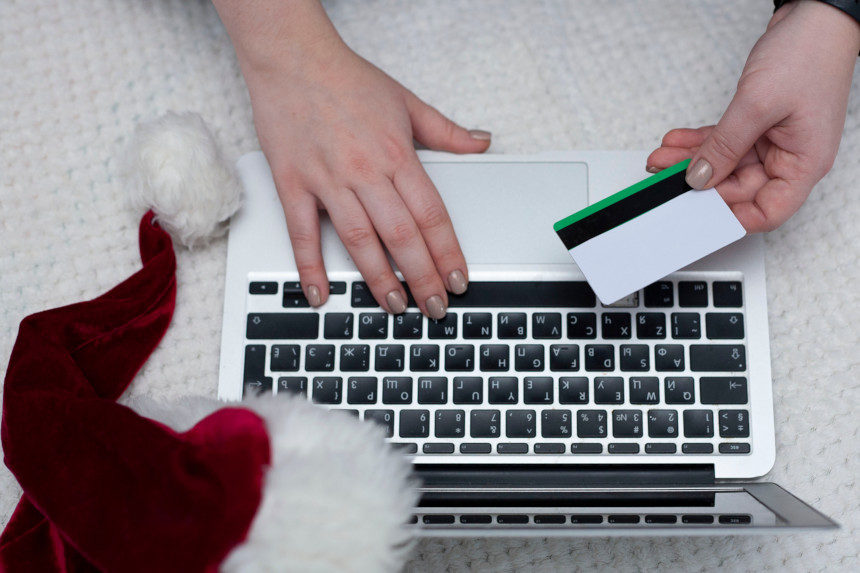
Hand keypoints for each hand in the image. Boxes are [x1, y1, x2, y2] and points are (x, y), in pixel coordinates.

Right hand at [214, 0, 490, 317]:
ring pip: (359, 240)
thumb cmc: (347, 79)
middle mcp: (365, 171)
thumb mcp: (407, 101)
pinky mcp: (293, 183)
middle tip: (434, 308)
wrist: (292, 58)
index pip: (432, 215)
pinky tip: (320, 294)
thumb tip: (482, 142)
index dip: (448, 253)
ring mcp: (327, 179)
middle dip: (422, 277)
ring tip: (394, 306)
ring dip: (378, 278)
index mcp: (397, 154)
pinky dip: (310, 266)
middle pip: (402, 236)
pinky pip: (302, 233)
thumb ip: (446, 131)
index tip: (458, 280)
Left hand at [647, 0, 859, 231]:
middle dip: (698, 185)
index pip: (767, 211)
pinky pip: (723, 144)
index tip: (696, 214)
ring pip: (724, 165)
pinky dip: (699, 144)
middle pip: (738, 188)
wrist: (815, 15)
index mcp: (804, 163)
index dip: (731, 218)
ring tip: (660, 160)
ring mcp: (773, 141)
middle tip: (663, 180)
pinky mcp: (758, 125)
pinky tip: (675, 143)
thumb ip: (725, 146)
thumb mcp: (757, 104)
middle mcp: (790, 157)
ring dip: (690, 162)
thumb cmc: (808, 52)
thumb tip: (699, 178)